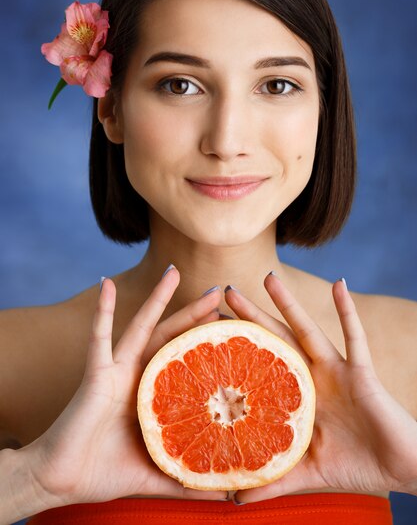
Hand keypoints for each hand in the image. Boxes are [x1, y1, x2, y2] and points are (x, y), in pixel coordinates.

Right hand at [26, 267, 225, 507]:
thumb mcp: (156, 474)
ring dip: (157, 299)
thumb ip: (187, 481)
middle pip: (173, 336)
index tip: (236, 327)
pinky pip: (98, 337)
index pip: (188, 360)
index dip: (208, 343)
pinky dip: (102, 311)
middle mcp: (138, 375)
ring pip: (142, 326)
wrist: (62, 480)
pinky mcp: (95, 374)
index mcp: (154, 393)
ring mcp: (116, 370)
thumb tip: (226, 496)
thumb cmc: (104, 473)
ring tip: (173, 272)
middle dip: (195, 313)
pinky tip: (106, 284)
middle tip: (221, 290)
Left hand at [225, 274, 416, 501]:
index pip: (259, 366)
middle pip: (275, 340)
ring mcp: (335, 371)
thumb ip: (272, 480)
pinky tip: (338, 284)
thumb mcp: (305, 472)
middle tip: (225, 290)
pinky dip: (348, 311)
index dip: (236, 348)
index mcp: (295, 396)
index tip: (208, 328)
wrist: (399, 469)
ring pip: (307, 330)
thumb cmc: (355, 465)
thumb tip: (231, 498)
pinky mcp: (362, 372)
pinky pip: (355, 338)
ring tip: (267, 277)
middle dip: (252, 316)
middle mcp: (311, 377)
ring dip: (288, 303)